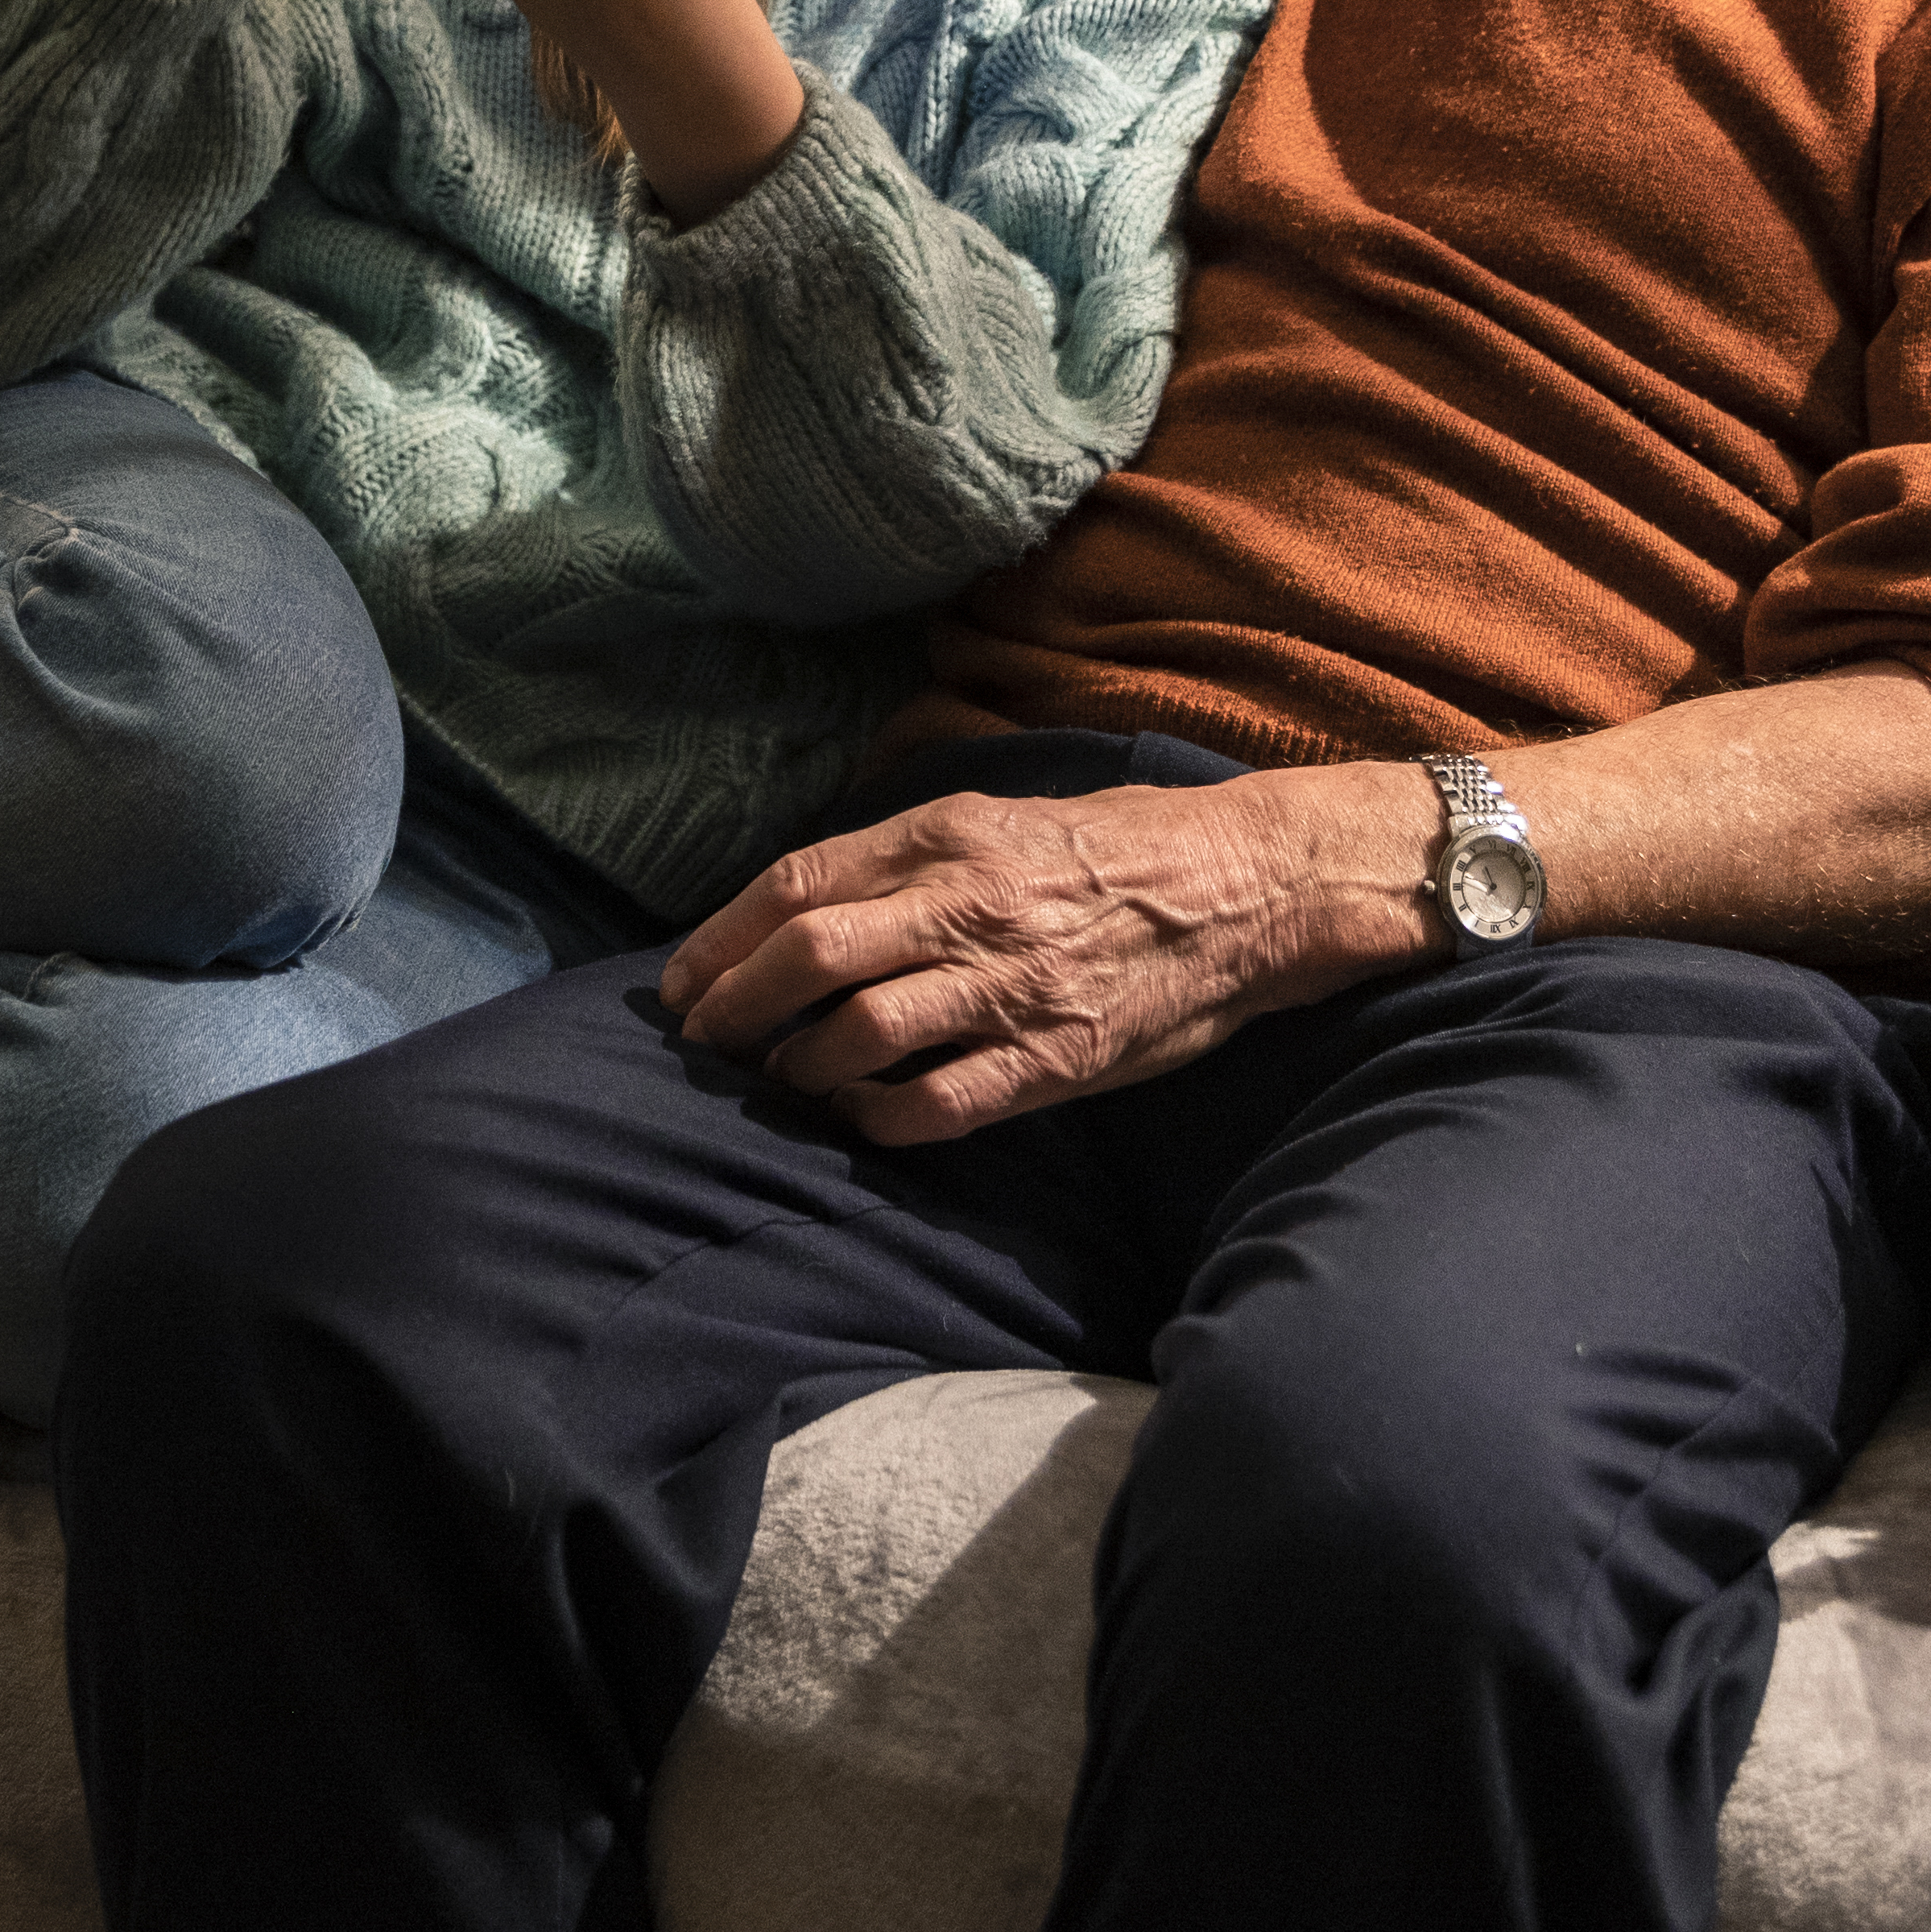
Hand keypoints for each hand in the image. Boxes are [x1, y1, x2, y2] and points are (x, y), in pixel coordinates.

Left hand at [657, 768, 1432, 1142]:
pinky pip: (939, 1103)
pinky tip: (860, 1118)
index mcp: (947, 835)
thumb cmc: (1114, 848)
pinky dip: (880, 1118)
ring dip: (798, 1067)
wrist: (1248, 886)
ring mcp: (1012, 985)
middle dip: (734, 1007)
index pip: (796, 885)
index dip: (720, 940)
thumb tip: (801, 899)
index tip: (682, 983)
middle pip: (810, 957)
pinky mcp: (1055, 1058)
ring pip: (861, 1033)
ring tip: (781, 1081)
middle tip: (704, 1041)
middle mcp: (969, 904)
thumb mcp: (998, 813)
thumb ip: (902, 851)